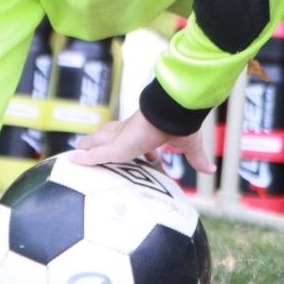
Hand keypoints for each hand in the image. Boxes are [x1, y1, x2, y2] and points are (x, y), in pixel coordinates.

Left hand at [70, 110, 215, 173]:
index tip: (149, 156)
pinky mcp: (116, 146)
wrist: (172, 112)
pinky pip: (95, 155)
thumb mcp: (190, 145)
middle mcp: (129, 132)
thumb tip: (212, 171)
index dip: (140, 148)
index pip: (138, 137)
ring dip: (88, 146)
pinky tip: (71, 160)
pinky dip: (84, 159)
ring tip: (76, 149)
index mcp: (145, 131)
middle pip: (111, 135)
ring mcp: (120, 138)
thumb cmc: (180, 123)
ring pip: (98, 142)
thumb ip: (197, 159)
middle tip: (91, 145)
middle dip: (102, 140)